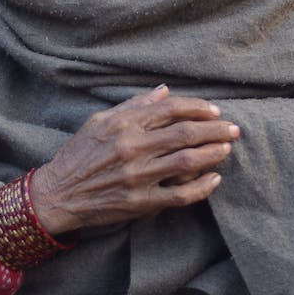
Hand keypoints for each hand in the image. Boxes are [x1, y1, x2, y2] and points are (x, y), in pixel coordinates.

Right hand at [29, 85, 239, 234]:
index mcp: (123, 123)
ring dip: (213, 153)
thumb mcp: (99, 121)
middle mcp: (132, 147)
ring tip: (227, 148)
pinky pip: (180, 195)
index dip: (198, 108)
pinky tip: (214, 179)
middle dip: (215, 129)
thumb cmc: (79, 154)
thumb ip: (133, 105)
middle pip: (185, 134)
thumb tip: (164, 91)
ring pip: (188, 161)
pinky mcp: (141, 202)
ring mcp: (138, 176)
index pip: (171, 109)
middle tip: (234, 128)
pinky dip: (202, 187)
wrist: (59, 193)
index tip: (215, 110)